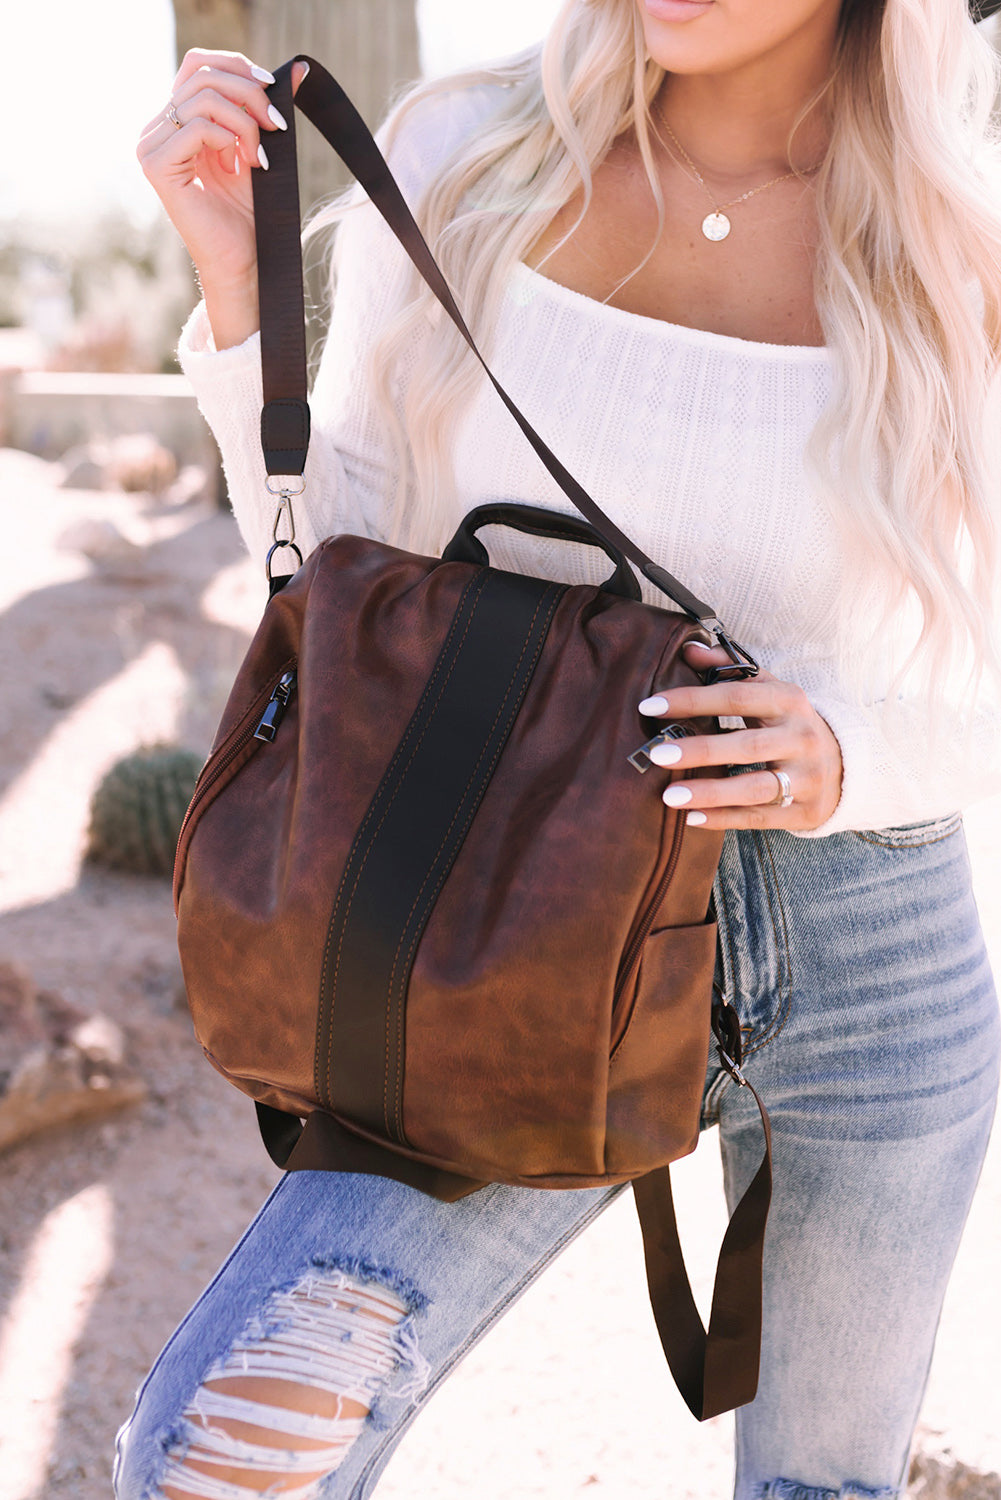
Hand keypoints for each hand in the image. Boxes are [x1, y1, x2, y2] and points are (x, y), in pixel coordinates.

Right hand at [136, 51, 308, 338]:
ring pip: (203, 99)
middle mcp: (157, 130)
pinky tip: (243, 167)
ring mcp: (152, 147)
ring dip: (245, 124)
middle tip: (278, 125)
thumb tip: (296, 68)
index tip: (272, 89)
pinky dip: (229, 140)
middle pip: (201, 74)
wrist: (245, 262)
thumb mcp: (261, 148)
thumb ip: (267, 108)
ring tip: (260, 158)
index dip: (236, 65)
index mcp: (177, 122)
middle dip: (249, 94)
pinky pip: (197, 126)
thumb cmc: (251, 214)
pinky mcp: (157, 166)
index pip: (197, 66)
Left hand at [638, 641, 843, 831]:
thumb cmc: (790, 724)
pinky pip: (760, 817)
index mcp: (789, 701)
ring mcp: (807, 777)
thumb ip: (730, 668)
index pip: (736, 696)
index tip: (651, 706)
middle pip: (747, 745)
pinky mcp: (806, 811)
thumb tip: (689, 649)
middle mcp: (801, 738)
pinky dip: (725, 819)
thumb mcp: (769, 691)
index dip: (693, 700)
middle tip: (657, 755)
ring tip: (670, 796)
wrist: (846, 766)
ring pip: (755, 787)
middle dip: (700, 750)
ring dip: (711, 793)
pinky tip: (692, 818)